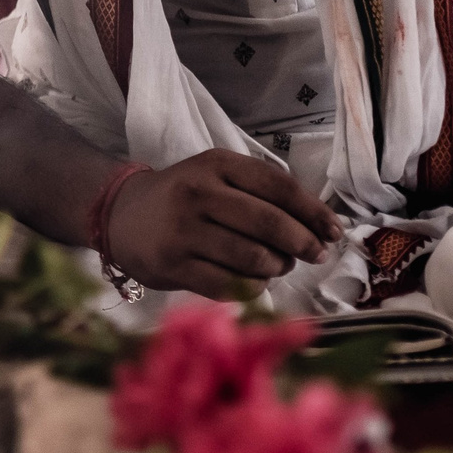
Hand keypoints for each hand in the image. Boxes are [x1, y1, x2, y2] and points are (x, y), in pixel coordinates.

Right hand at [107, 150, 342, 295]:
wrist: (119, 215)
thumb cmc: (184, 198)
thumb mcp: (217, 178)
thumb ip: (264, 193)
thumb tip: (322, 227)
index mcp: (214, 165)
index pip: (279, 187)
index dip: (314, 212)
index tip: (334, 232)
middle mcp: (196, 194)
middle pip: (270, 224)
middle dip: (303, 244)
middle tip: (314, 254)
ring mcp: (182, 232)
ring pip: (254, 259)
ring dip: (277, 268)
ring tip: (277, 266)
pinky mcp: (172, 266)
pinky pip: (231, 286)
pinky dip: (252, 287)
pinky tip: (252, 280)